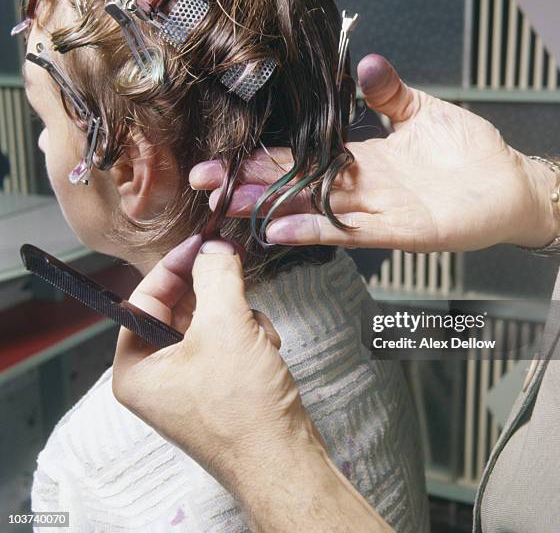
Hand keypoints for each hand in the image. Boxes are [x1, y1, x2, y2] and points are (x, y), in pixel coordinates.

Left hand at [112, 236, 396, 532]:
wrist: (284, 459)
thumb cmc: (243, 408)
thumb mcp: (225, 326)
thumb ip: (216, 275)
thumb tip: (215, 244)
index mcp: (136, 367)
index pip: (146, 297)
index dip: (176, 264)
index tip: (203, 240)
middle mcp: (158, 376)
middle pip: (181, 308)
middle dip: (217, 295)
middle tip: (235, 267)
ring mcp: (190, 382)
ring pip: (210, 321)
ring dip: (239, 316)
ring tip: (258, 333)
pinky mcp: (220, 385)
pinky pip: (228, 341)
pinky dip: (250, 336)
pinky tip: (267, 349)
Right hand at [190, 54, 558, 251]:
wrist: (509, 184)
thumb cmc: (469, 152)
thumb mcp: (425, 113)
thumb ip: (391, 95)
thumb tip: (364, 63)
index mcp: (364, 159)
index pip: (304, 155)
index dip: (265, 155)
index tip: (226, 153)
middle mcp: (362, 187)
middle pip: (298, 183)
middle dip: (251, 182)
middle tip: (205, 181)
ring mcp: (378, 211)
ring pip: (315, 209)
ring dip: (273, 207)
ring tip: (232, 205)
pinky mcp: (400, 230)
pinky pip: (351, 231)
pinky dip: (316, 229)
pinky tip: (283, 227)